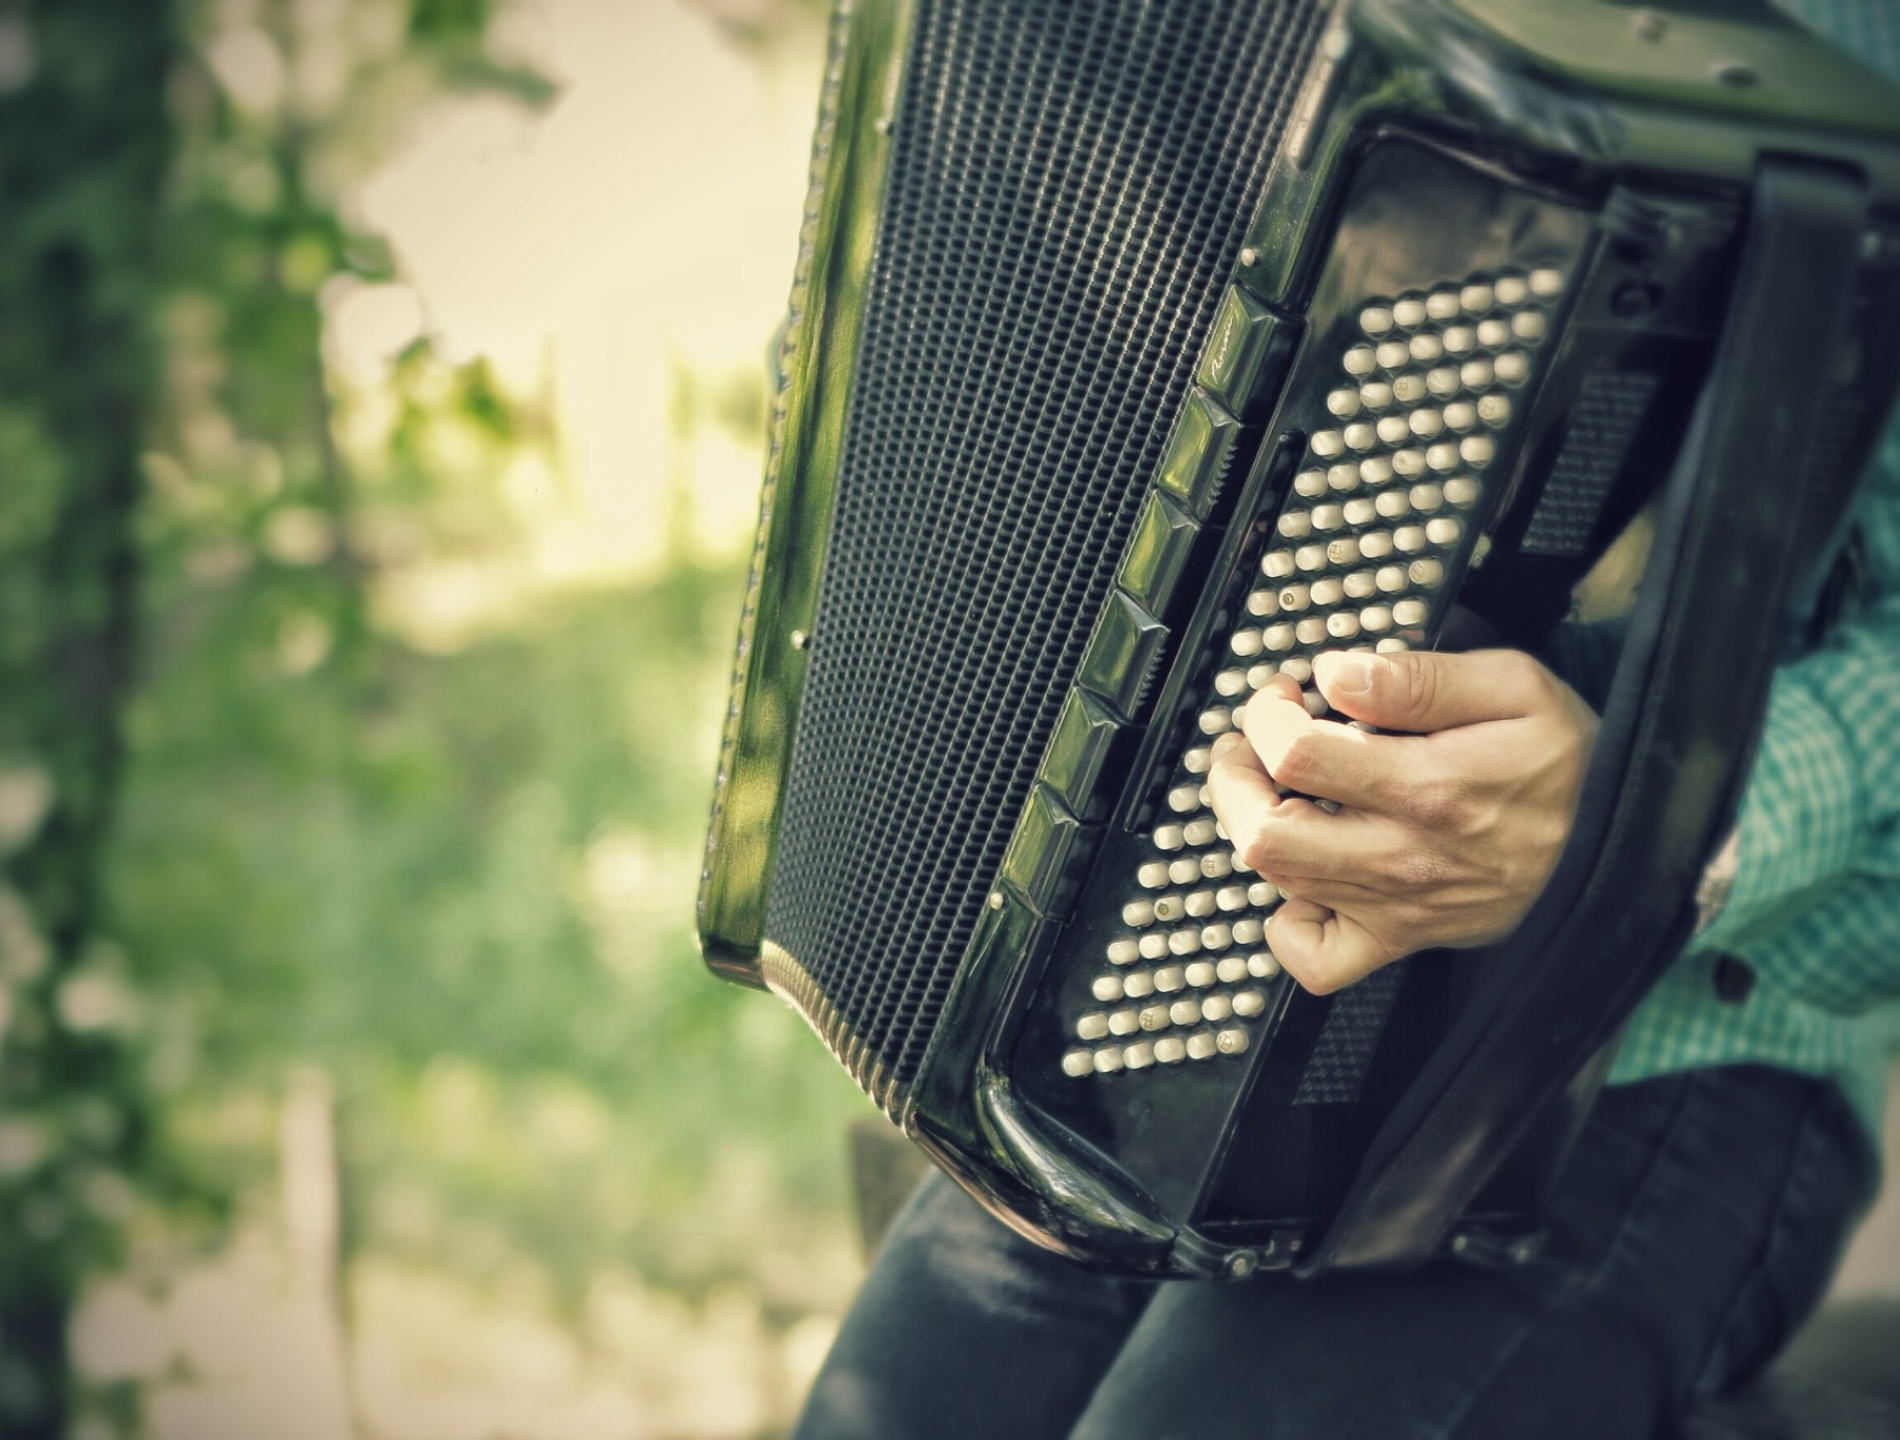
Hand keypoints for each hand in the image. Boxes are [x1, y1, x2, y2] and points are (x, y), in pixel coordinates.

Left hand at [1205, 648, 1597, 994]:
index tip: (1285, 694)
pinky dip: (1287, 922)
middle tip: (1254, 743)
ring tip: (1272, 786)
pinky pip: (1316, 960)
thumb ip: (1419, 679)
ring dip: (1252, 825)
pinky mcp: (1402, 939)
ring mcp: (1398, 906)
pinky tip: (1302, 876)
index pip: (1297, 756)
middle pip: (1264, 833)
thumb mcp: (1516, 687)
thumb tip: (1338, 674)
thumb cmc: (1574, 763)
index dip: (1269, 714)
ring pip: (1277, 882)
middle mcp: (1404, 855)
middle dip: (1236, 776)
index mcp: (1430, 786)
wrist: (1631, 847)